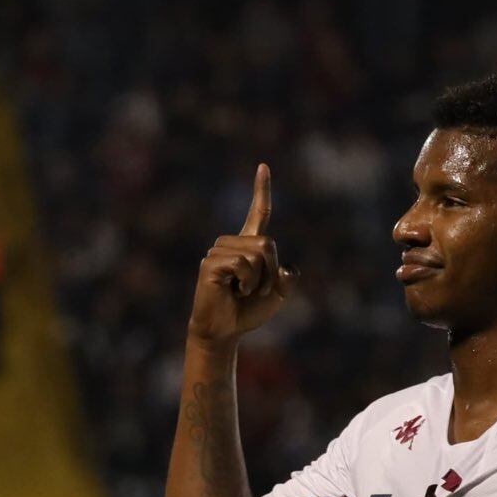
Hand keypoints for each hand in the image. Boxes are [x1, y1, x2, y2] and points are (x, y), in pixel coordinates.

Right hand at [189, 163, 295, 346]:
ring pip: (256, 255)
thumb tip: (285, 267)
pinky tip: (234, 291)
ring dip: (257, 280)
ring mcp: (219, 251)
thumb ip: (286, 279)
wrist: (225, 330)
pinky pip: (242, 265)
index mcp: (249, 245)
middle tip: (255, 290)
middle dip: (270, 272)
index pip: (259, 213)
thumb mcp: (277, 296)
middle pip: (268, 244)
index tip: (263, 166)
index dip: (261, 191)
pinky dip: (246, 282)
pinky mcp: (210, 263)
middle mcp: (233, 243)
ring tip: (242, 292)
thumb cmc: (248, 312)